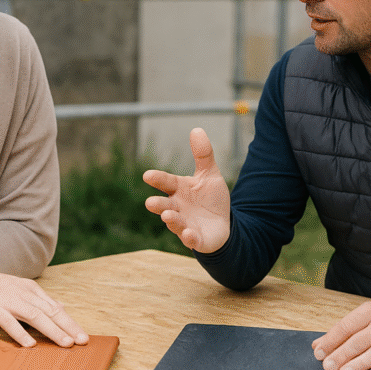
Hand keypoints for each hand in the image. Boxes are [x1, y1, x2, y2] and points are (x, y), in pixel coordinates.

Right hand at [0, 268, 88, 347]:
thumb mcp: (23, 291)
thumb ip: (42, 300)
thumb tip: (63, 306)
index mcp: (33, 291)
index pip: (56, 308)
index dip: (70, 323)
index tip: (83, 336)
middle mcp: (25, 295)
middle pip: (50, 312)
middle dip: (68, 327)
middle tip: (82, 341)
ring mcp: (10, 302)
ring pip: (35, 316)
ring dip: (52, 330)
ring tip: (65, 344)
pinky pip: (10, 322)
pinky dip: (20, 333)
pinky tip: (31, 344)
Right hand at [142, 127, 230, 253]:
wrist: (222, 224)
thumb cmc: (210, 199)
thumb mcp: (209, 175)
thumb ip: (203, 154)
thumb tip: (196, 129)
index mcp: (178, 190)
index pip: (166, 182)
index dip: (158, 179)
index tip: (148, 175)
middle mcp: (177, 207)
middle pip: (164, 205)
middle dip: (157, 204)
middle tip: (150, 203)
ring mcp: (184, 224)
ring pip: (174, 223)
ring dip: (171, 220)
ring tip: (167, 216)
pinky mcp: (195, 239)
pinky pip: (190, 240)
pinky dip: (189, 237)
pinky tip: (189, 234)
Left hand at [312, 301, 370, 369]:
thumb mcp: (366, 318)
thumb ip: (342, 332)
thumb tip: (317, 346)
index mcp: (370, 311)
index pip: (346, 326)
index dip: (331, 341)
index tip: (319, 354)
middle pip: (359, 341)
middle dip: (341, 355)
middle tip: (328, 367)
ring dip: (358, 364)